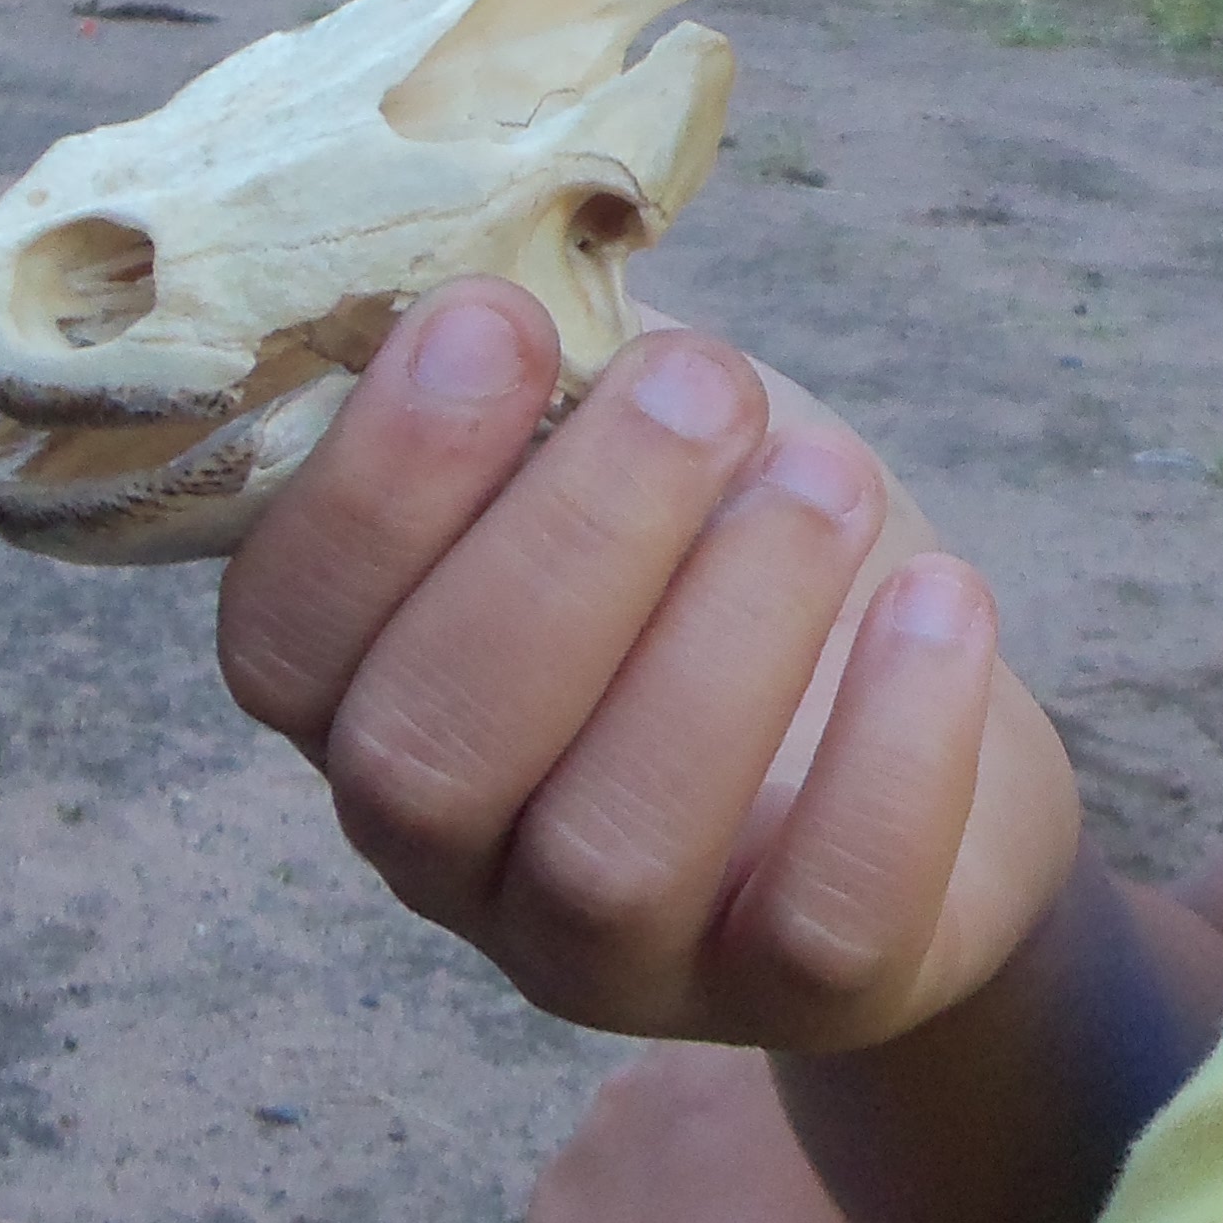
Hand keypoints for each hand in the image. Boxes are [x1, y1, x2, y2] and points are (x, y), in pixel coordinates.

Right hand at [216, 285, 1083, 1050]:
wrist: (931, 709)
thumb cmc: (733, 534)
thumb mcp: (626, 424)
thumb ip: (544, 355)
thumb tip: (505, 227)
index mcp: (371, 691)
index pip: (281, 642)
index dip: (371, 486)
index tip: (496, 318)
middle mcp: (453, 851)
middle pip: (428, 754)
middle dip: (573, 542)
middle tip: (708, 385)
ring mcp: (612, 951)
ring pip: (611, 848)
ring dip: (726, 633)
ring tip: (829, 474)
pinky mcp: (797, 995)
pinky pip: (822, 917)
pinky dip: (891, 750)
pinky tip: (942, 599)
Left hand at [528, 1048, 919, 1222]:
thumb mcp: (919, 1211)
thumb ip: (899, 1148)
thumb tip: (894, 1147)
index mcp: (780, 1047)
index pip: (794, 1040)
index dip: (809, 1100)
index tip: (825, 1156)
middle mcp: (684, 1057)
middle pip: (711, 1076)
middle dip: (732, 1121)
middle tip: (767, 1207)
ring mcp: (605, 1121)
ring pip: (645, 1129)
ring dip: (670, 1168)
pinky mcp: (552, 1191)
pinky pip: (592, 1196)